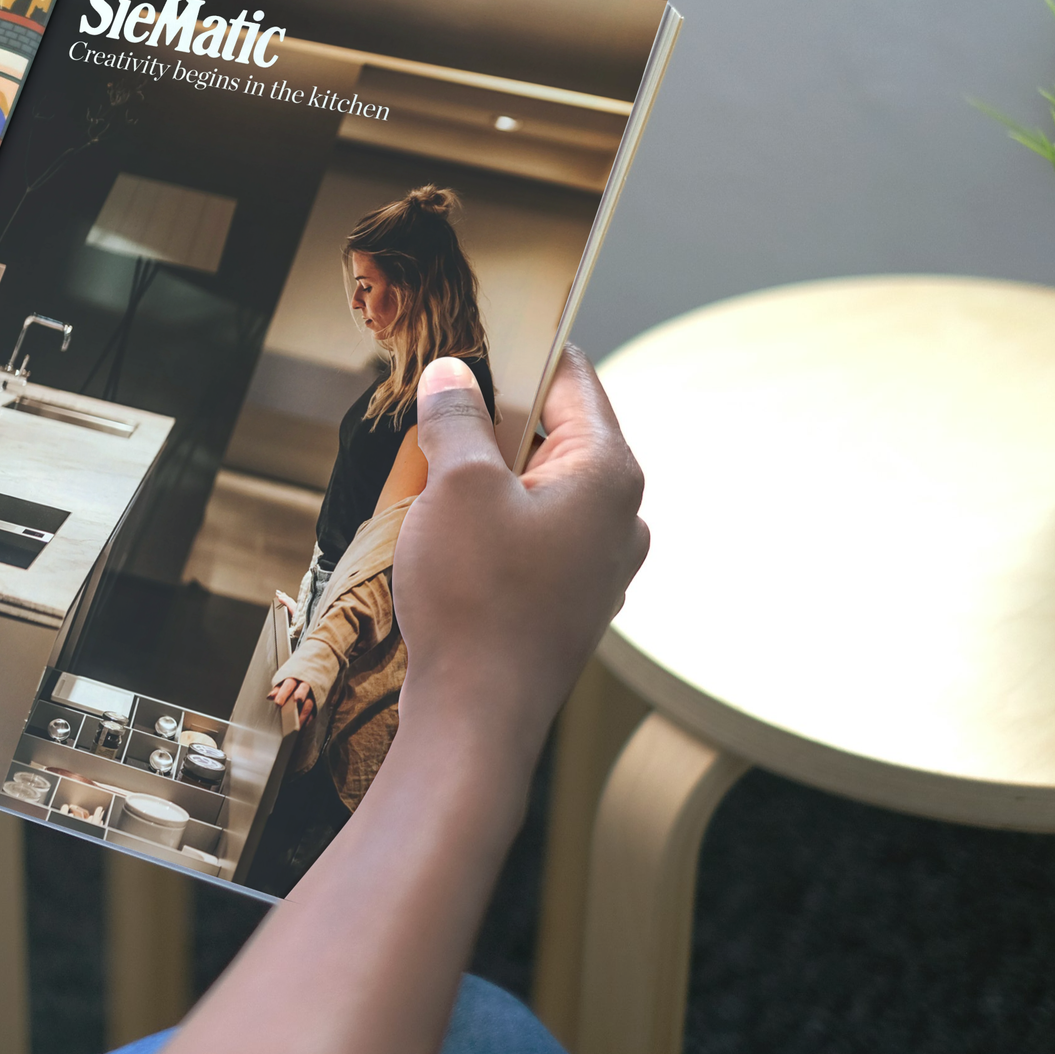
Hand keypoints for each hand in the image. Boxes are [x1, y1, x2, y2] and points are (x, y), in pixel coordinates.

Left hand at [268, 676, 314, 728]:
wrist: (311, 676)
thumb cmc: (293, 681)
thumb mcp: (283, 682)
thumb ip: (278, 690)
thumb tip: (270, 696)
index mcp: (294, 679)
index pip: (289, 685)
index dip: (283, 693)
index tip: (278, 703)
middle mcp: (305, 685)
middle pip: (303, 689)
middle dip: (300, 695)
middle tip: (296, 701)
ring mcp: (313, 694)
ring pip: (309, 703)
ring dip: (303, 713)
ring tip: (296, 723)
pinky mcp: (317, 703)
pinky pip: (313, 712)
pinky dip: (307, 719)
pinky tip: (301, 725)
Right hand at [393, 346, 646, 762]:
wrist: (477, 716)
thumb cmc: (477, 600)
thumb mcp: (456, 487)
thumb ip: (457, 418)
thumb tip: (454, 374)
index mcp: (609, 475)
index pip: (573, 380)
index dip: (522, 350)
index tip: (475, 337)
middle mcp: (621, 518)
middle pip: (557, 434)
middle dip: (495, 419)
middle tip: (436, 410)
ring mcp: (601, 565)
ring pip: (542, 488)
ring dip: (490, 475)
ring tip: (433, 477)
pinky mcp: (570, 601)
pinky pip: (534, 536)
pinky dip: (494, 522)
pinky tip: (449, 535)